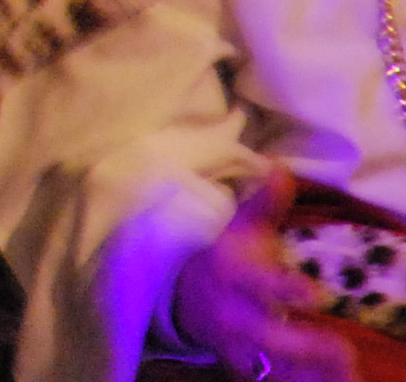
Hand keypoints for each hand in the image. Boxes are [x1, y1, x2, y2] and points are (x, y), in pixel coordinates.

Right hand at [174, 169, 358, 381]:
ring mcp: (239, 346)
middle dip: (303, 346)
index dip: (286, 289)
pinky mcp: (246, 367)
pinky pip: (275, 381)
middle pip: (266, 337)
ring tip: (348, 373)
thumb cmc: (223, 260)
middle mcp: (233, 316)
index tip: (316, 294)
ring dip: (309, 374)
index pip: (259, 285)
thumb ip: (263, 204)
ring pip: (274, 368)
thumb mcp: (238, 230)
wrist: (180, 298)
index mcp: (231, 278)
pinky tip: (339, 381)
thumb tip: (282, 167)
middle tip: (342, 348)